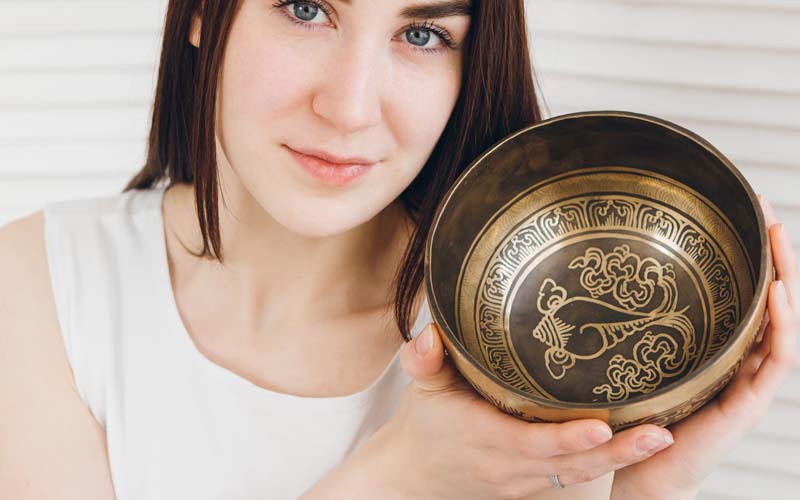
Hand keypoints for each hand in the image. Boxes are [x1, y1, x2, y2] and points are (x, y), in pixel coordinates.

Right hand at [305, 321, 675, 499]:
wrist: (415, 473)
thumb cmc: (425, 424)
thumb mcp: (423, 387)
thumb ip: (424, 359)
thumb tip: (431, 334)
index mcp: (486, 437)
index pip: (530, 442)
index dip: (566, 439)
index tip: (600, 427)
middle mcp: (510, 465)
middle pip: (570, 465)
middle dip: (617, 453)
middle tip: (659, 434)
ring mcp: (523, 480)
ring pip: (578, 476)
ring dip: (622, 461)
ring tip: (661, 439)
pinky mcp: (532, 484)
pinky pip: (573, 478)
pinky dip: (607, 465)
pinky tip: (638, 446)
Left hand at [611, 195, 799, 499]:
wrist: (640, 467)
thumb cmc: (638, 413)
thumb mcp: (639, 354)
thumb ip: (638, 323)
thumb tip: (605, 273)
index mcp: (720, 350)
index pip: (746, 298)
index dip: (752, 261)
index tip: (745, 217)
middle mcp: (740, 361)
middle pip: (771, 303)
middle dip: (776, 258)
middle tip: (769, 215)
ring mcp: (749, 381)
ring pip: (783, 324)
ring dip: (786, 279)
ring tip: (780, 238)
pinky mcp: (749, 402)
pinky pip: (776, 359)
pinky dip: (781, 325)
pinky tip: (776, 292)